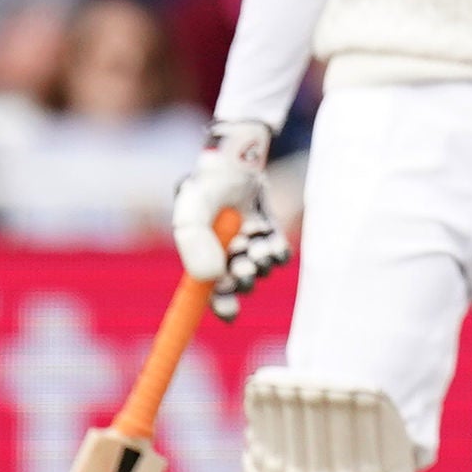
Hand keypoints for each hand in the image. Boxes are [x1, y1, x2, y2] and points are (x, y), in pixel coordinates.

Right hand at [171, 119, 288, 320]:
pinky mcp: (270, 233)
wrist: (236, 159)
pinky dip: (276, 251)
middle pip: (238, 284)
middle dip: (242, 281)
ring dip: (259, 263)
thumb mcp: (192, 213)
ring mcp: (250, 245)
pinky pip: (279, 254)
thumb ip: (195, 245)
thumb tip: (213, 278)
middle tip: (244, 270)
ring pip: (260, 269)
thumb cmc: (207, 187)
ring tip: (253, 246)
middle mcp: (226, 255)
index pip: (211, 292)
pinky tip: (266, 238)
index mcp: (203, 255)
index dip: (222, 306)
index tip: (230, 313)